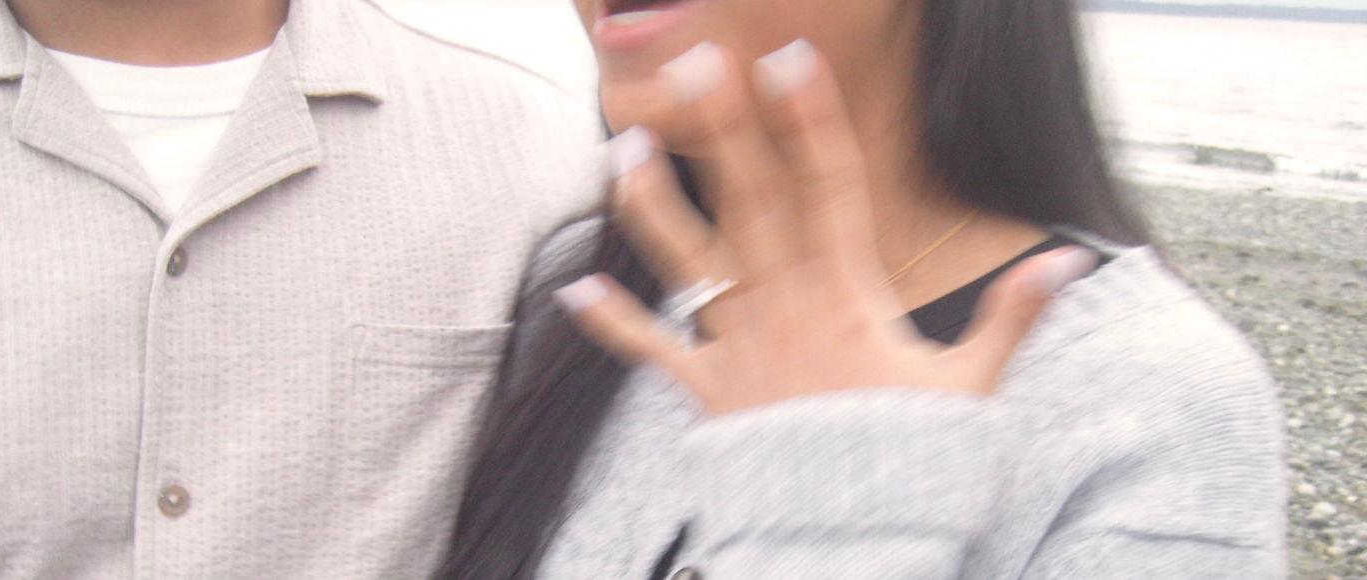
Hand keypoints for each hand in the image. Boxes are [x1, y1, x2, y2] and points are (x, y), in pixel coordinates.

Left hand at [554, 40, 1097, 415]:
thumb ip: (1013, 319)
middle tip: (698, 64)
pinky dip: (613, 324)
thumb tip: (1066, 260)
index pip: (830, 189)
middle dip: (726, 131)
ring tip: (622, 146)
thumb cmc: (913, 464)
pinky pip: (654, 353)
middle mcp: (786, 310)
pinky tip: (572, 289)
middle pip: (752, 204)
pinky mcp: (707, 396)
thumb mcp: (972, 389)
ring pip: (692, 262)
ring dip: (653, 204)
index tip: (791, 60)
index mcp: (848, 297)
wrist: (849, 540)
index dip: (810, 121)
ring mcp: (740, 350)